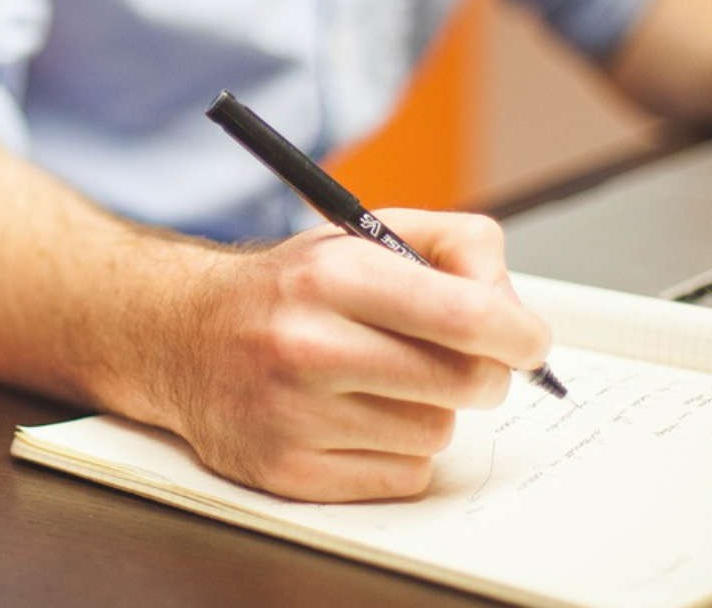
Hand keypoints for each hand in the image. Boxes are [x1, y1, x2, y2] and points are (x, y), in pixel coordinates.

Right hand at [158, 210, 551, 501]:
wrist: (182, 336)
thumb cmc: (289, 289)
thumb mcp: (363, 234)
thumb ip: (455, 246)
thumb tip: (514, 309)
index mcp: (331, 276)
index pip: (465, 316)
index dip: (519, 333)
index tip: (528, 341)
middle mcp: (307, 345)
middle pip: (465, 383)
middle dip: (482, 372)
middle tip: (461, 360)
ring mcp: (293, 415)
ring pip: (436, 432)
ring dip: (429, 410)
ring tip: (382, 383)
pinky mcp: (287, 470)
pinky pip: (403, 476)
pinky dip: (397, 452)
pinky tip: (357, 419)